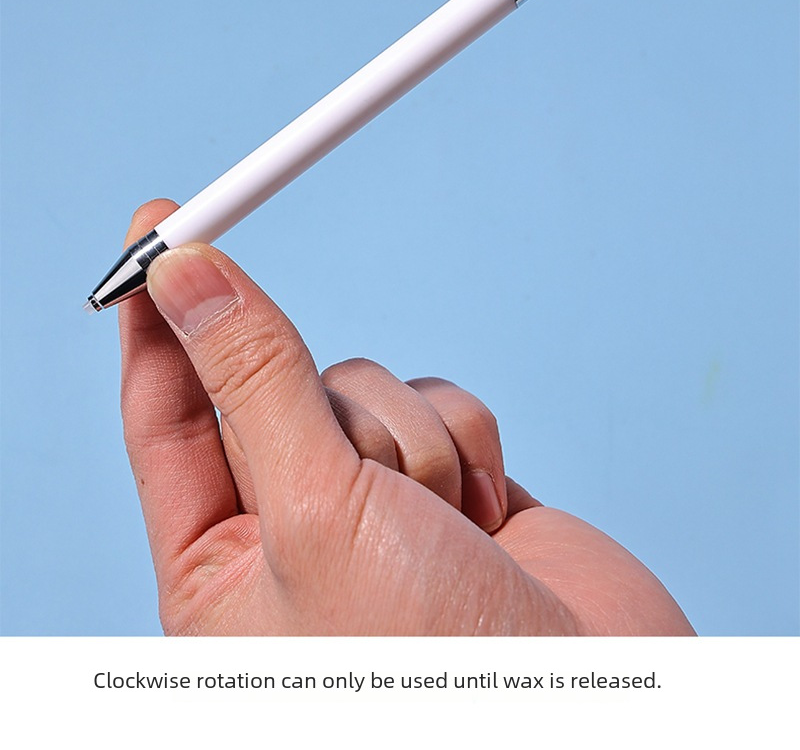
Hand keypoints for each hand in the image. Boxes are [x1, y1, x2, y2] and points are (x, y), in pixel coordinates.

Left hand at [120, 199, 693, 634]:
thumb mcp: (313, 512)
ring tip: (440, 530)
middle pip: (273, 387)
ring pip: (363, 384)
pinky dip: (468, 444)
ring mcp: (375, 505)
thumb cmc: (433, 666)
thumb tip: (184, 276)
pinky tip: (488, 523)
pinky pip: (440, 401)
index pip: (164, 416)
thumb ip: (254, 378)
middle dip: (328, 414)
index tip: (155, 228)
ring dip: (409, 441)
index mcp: (218, 569)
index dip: (159, 320)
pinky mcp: (453, 485)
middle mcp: (290, 532)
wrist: (602, 706)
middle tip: (357, 474)